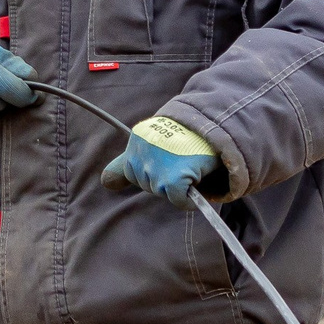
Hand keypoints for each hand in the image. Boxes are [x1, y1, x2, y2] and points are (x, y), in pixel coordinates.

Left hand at [100, 115, 220, 206]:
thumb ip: (126, 162)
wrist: (218, 124)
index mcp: (137, 139)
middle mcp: (142, 151)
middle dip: (163, 179)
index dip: (150, 170)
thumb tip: (105, 183)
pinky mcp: (173, 177)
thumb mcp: (153, 142)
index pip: (130, 171)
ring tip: (190, 165)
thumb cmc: (188, 137)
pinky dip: (188, 199)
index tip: (166, 159)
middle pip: (146, 184)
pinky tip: (197, 182)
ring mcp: (157, 165)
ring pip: (161, 192)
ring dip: (176, 186)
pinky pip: (178, 199)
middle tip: (182, 160)